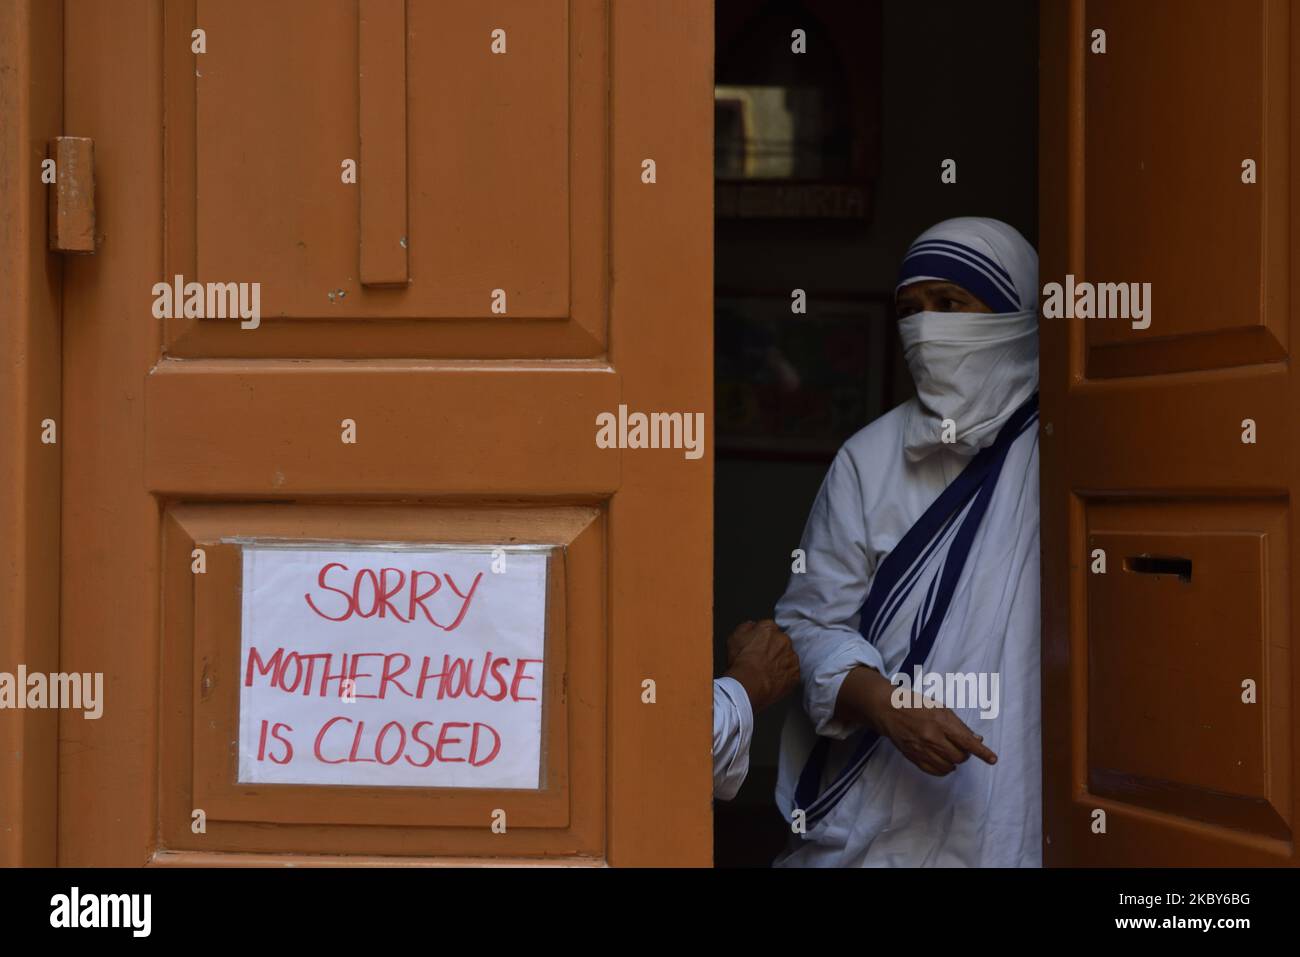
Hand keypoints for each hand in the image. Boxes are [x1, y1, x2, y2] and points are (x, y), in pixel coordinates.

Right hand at [723, 619, 799, 713]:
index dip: (762, 638)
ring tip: (767, 672)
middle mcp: (784, 640)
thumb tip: (752, 625)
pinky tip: (773, 680)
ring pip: (788, 657)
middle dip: (774, 648)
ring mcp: (792, 657)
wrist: (748, 685)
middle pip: (781, 641)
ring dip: (781, 662)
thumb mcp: (734, 638)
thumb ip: (746, 627)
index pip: (769, 628)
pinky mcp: (796, 674)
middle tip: (762, 660)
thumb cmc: (740, 663)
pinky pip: (792, 673)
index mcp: (769, 629)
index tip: (758, 646)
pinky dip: (785, 676)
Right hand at [845, 667, 997, 775]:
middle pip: (960, 757)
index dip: (982, 752)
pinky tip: (941, 760)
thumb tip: (977, 740)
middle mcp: (932, 737)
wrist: (887, 709)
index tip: (993, 759)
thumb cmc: (915, 704)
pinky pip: (935, 771)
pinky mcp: (913, 757)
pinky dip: (943, 768)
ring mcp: (921, 749)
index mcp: (940, 721)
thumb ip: (959, 725)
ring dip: (953, 761)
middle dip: (964, 754)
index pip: (966, 741)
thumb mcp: (940, 708)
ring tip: (948, 751)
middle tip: (960, 746)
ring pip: (949, 766)